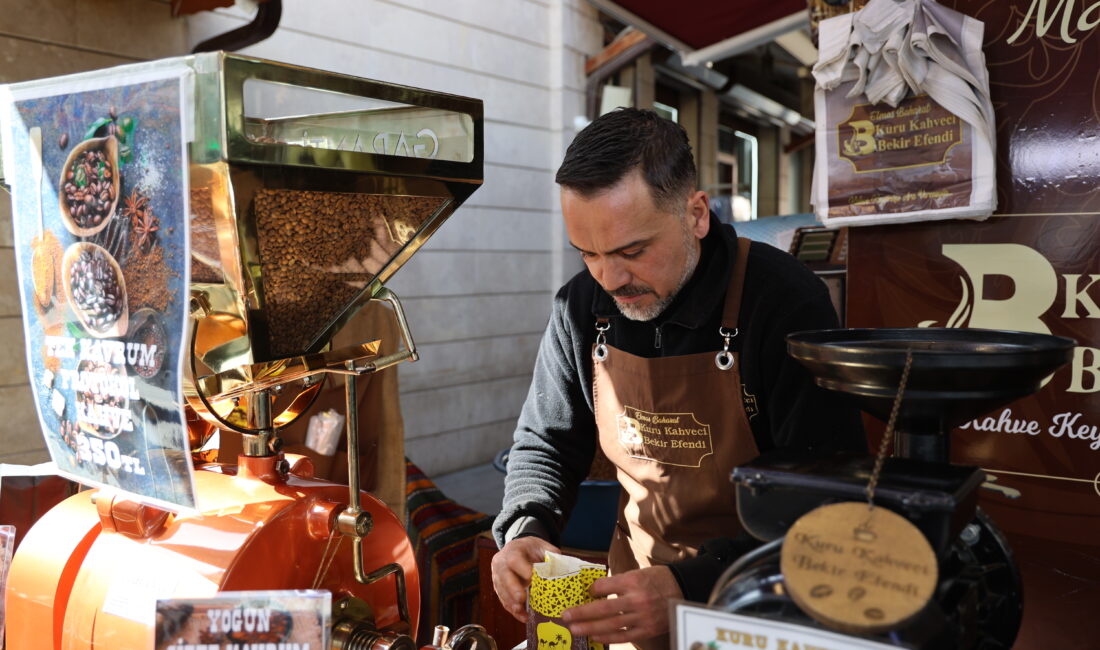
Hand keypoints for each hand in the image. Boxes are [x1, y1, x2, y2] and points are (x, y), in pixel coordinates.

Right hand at [491, 536, 559, 622]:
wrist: (518, 548)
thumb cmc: (531, 549)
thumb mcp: (542, 546)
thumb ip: (551, 554)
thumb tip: (561, 567)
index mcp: (513, 550)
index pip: (514, 559)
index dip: (522, 569)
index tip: (531, 577)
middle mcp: (501, 562)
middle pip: (504, 575)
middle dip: (512, 588)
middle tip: (521, 599)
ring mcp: (498, 575)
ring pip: (501, 590)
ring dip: (512, 603)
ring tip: (522, 613)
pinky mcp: (498, 587)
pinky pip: (503, 599)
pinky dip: (512, 609)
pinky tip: (522, 616)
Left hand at [561, 566, 681, 643]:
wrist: (683, 589)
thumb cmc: (658, 579)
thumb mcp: (638, 572)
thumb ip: (619, 582)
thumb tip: (596, 590)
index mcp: (633, 580)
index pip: (604, 586)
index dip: (592, 590)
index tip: (585, 593)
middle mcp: (637, 599)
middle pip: (604, 608)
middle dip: (582, 613)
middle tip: (565, 616)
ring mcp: (642, 616)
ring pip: (611, 624)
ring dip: (590, 627)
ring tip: (574, 628)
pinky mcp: (647, 629)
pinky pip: (624, 635)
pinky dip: (608, 636)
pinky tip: (594, 636)